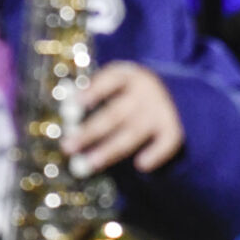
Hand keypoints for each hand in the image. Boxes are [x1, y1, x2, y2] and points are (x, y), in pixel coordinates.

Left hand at [62, 61, 183, 174]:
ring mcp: (160, 109)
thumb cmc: (129, 93)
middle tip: (68, 147)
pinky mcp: (172, 127)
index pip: (111, 79)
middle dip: (90, 132)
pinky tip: (142, 165)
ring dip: (111, 149)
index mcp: (129, 75)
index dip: (95, 90)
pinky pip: (167, 142)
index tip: (77, 102)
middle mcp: (146, 91)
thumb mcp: (115, 85)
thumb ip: (93, 96)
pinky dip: (156, 154)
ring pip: (133, 132)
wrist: (171, 93)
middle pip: (115, 113)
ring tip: (90, 164)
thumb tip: (67, 114)